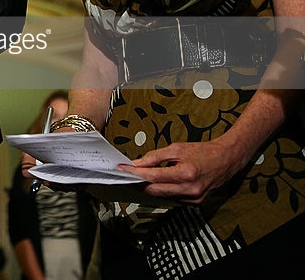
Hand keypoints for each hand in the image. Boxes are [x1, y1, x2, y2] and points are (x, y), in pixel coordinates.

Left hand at [118, 137, 251, 203]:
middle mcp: (191, 189)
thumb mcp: (177, 148)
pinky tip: (155, 184)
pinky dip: (163, 191)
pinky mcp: (196, 202)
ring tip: (137, 178)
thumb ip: (155, 156)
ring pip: (163, 196)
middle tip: (126, 175)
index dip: (135, 174)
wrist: (227, 159)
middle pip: (156, 190)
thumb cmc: (203, 151)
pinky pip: (173, 198)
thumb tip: (137, 163)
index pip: (154, 176)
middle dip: (139, 183)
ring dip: (149, 188)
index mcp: (186, 173)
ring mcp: (194, 198)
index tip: (122, 169)